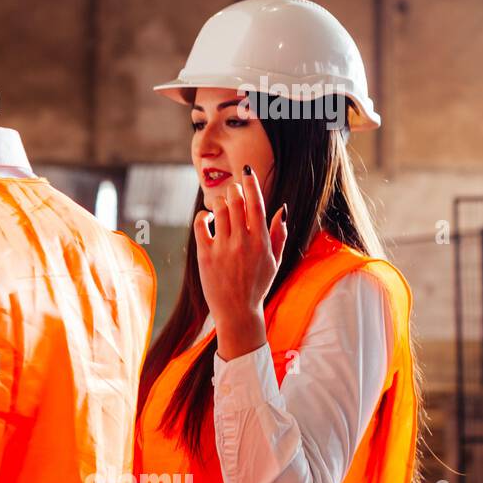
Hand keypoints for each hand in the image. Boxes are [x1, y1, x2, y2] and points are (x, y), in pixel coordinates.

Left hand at [194, 167, 287, 360]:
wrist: (237, 311)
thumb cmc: (257, 285)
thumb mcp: (275, 261)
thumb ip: (279, 234)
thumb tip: (281, 209)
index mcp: (262, 241)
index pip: (256, 204)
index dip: (251, 184)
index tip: (247, 171)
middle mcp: (243, 242)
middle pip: (236, 203)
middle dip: (234, 191)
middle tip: (233, 190)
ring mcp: (223, 248)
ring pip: (219, 210)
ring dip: (219, 201)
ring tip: (221, 204)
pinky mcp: (205, 255)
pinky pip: (201, 225)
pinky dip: (203, 216)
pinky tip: (207, 217)